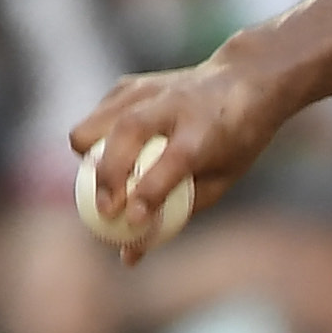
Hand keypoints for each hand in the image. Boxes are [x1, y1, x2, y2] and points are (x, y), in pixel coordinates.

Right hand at [70, 54, 294, 253]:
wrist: (242, 80)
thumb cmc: (234, 142)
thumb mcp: (222, 180)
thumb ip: (177, 212)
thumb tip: (130, 252)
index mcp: (205, 131)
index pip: (171, 162)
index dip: (148, 193)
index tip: (133, 222)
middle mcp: (172, 105)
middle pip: (125, 136)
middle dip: (107, 179)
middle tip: (105, 212)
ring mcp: (145, 90)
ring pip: (95, 125)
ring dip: (89, 161)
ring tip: (103, 185)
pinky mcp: (127, 85)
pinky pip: (96, 120)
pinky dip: (95, 144)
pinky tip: (114, 157)